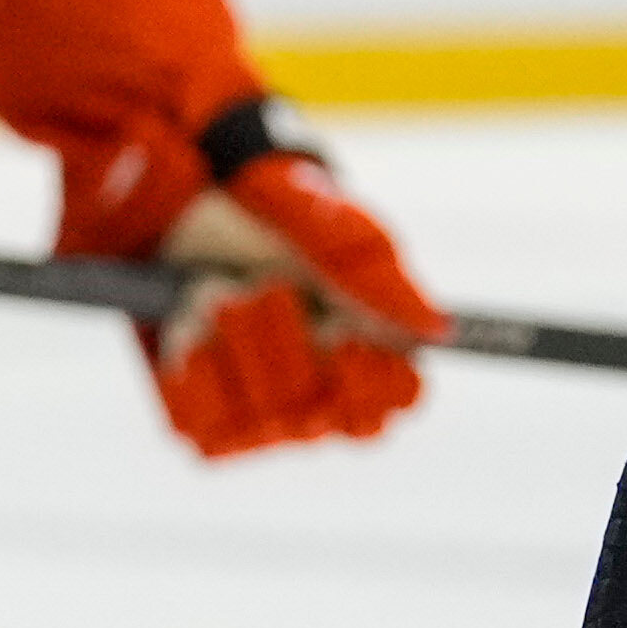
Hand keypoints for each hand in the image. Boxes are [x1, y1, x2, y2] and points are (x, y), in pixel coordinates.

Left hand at [64, 113, 434, 458]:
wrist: (188, 204)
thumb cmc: (279, 220)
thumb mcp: (338, 239)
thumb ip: (384, 286)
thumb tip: (438, 330)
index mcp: (365, 361)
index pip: (388, 405)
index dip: (364, 372)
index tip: (339, 325)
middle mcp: (318, 403)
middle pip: (318, 415)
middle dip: (286, 341)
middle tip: (266, 286)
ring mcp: (260, 421)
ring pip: (261, 420)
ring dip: (235, 341)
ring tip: (218, 289)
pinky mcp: (199, 423)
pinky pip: (204, 422)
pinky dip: (193, 363)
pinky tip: (188, 324)